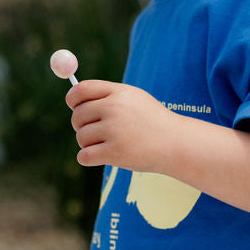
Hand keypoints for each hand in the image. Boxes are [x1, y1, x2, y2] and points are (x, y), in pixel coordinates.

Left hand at [66, 80, 181, 171]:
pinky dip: (88, 158)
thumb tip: (74, 99)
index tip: (73, 107)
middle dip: (81, 126)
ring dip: (88, 144)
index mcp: (119, 93)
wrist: (177, 144)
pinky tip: (100, 157)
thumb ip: (107, 97)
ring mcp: (114, 131)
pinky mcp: (115, 153)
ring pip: (81, 137)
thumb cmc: (153, 123)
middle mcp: (115, 108)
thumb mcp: (134, 100)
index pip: (81, 90)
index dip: (72, 99)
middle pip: (77, 116)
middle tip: (94, 133)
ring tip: (107, 145)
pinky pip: (84, 156)